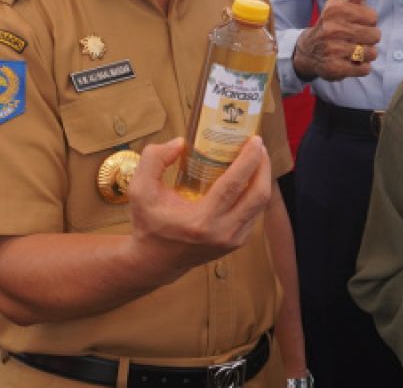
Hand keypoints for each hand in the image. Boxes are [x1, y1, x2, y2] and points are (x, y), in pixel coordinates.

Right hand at [127, 137, 272, 278]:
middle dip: (263, 166)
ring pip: (261, 205)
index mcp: (200, 220)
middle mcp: (222, 232)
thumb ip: (154, 160)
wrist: (155, 262)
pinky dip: (256, 193)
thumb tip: (181, 143)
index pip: (234, 185)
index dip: (249, 160)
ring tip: (256, 157)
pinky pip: (255, 213)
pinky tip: (250, 177)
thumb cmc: (149, 223)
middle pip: (258, 195)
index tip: (255, 140)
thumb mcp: (139, 190)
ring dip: (263, 178)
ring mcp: (232, 240)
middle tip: (258, 145)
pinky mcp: (236, 243)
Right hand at [293, 0, 379, 80]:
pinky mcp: (335, 68)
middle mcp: (332, 28)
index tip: (354, 24)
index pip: (373, 17)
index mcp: (335, 9)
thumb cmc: (332, 26)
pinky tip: (350, 62)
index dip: (368, 22)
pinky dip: (361, 67)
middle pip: (375, 35)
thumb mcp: (342, 7)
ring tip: (353, 51)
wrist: (307, 51)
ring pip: (372, 53)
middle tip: (354, 39)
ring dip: (366, 54)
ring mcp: (333, 49)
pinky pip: (365, 69)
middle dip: (368, 39)